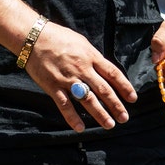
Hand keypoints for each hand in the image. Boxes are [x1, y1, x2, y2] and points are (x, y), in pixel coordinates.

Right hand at [22, 21, 137, 131]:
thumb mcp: (82, 43)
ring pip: (87, 99)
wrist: (32, 36)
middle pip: (104, 90)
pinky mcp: (53, 86)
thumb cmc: (59, 37)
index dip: (125, 87)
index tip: (132, 99)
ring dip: (100, 114)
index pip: (113, 74)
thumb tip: (107, 72)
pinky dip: (72, 117)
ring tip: (110, 125)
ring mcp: (67, 78)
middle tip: (124, 118)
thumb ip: (94, 58)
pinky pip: (64, 104)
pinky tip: (81, 128)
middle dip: (116, 105)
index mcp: (91, 57)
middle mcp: (82, 69)